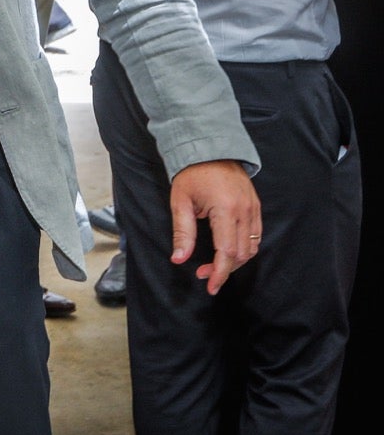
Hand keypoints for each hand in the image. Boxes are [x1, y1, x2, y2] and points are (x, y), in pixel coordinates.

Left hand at [169, 159, 261, 294]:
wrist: (210, 148)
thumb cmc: (191, 174)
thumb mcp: (180, 202)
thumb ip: (182, 232)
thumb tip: (178, 259)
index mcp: (225, 210)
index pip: (227, 252)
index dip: (220, 273)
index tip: (211, 287)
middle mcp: (244, 211)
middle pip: (241, 254)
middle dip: (224, 269)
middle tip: (204, 274)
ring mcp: (253, 209)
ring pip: (251, 248)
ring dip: (234, 261)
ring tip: (214, 264)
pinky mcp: (256, 207)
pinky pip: (255, 236)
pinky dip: (244, 249)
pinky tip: (227, 250)